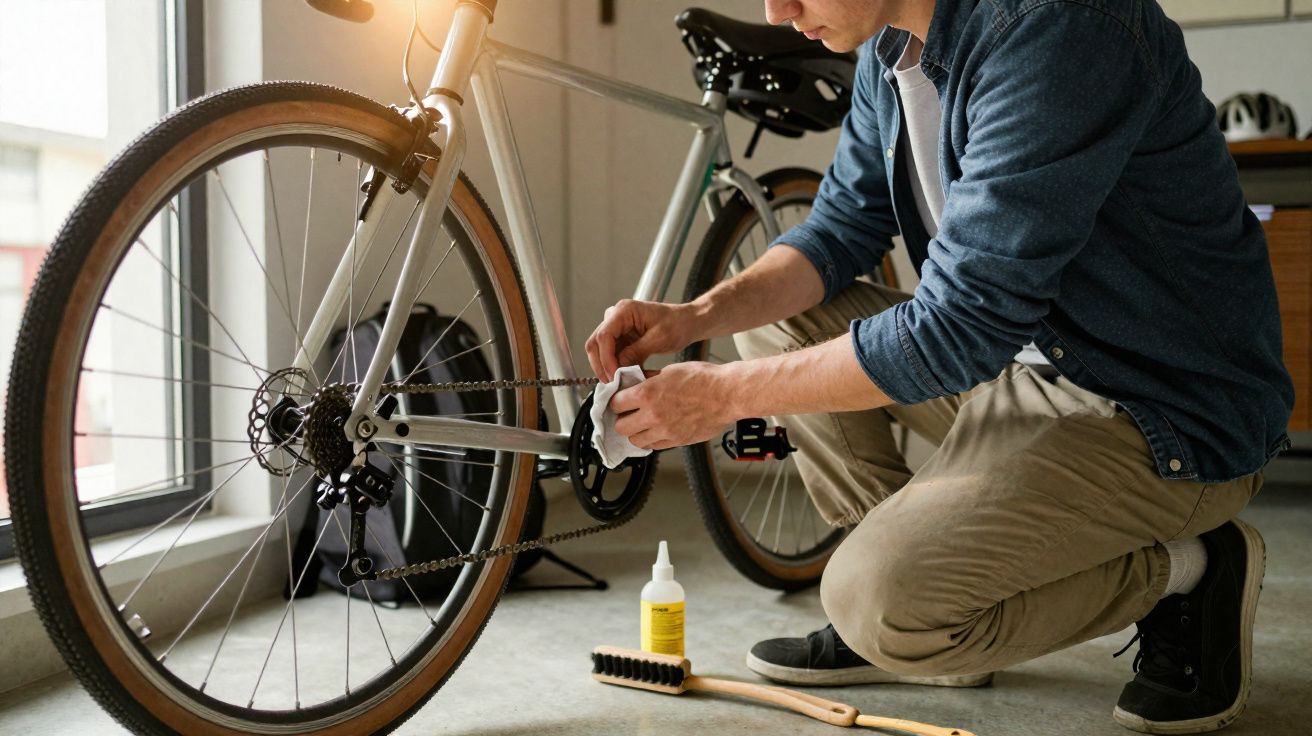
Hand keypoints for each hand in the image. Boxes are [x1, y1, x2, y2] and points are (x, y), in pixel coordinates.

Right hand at [585, 299, 697, 381]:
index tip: (614, 376)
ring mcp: (617, 327)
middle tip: (612, 384)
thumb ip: (636, 352)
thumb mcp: (659, 339)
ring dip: (608, 367)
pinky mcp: (621, 338)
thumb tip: (617, 368)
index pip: (604, 336)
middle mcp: (616, 316)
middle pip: (596, 343)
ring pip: (600, 351)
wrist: (687, 322)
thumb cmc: (677, 324)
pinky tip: (625, 377)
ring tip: (620, 382)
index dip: (606, 358)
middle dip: (602, 365)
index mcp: (624, 310)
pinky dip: (616, 367)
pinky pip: (611, 354)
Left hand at [611, 361, 736, 449]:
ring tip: (642, 423)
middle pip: (620, 426)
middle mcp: (653, 415)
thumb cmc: (705, 379)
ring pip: (635, 441)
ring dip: (635, 432)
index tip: (620, 399)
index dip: (616, 400)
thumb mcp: (671, 370)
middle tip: (628, 413)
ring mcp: (665, 431)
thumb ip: (649, 378)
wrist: (728, 394)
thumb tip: (635, 380)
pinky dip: (651, 440)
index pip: (616, 403)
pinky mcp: (677, 441)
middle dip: (622, 418)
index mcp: (648, 393)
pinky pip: (654, 447)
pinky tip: (656, 430)